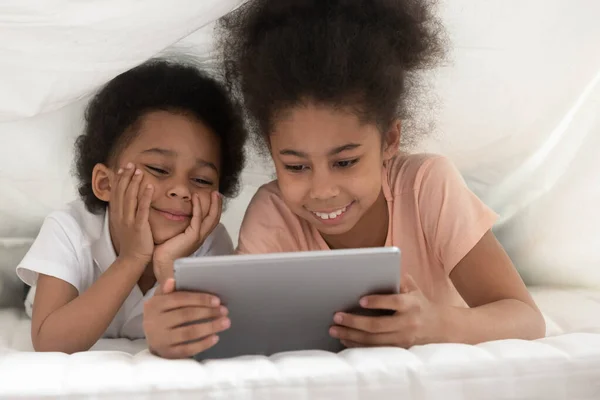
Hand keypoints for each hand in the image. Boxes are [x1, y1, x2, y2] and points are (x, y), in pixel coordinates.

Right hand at [109, 163, 153, 265]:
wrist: (132, 259)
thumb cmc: (131, 241)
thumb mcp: (123, 223)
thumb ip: (124, 210)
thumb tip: (125, 198)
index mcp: (117, 214)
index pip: (116, 192)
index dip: (119, 179)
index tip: (123, 167)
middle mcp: (121, 215)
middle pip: (122, 192)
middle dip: (126, 177)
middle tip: (131, 164)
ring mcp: (129, 221)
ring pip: (130, 198)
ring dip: (135, 183)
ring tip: (140, 171)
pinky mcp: (139, 226)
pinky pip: (142, 209)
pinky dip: (146, 197)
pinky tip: (150, 186)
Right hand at [143, 278, 230, 358]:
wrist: (150, 339)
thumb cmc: (161, 315)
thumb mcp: (161, 300)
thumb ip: (168, 290)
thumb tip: (172, 281)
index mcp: (154, 305)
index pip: (179, 299)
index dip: (200, 299)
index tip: (217, 301)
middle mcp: (154, 322)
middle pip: (186, 315)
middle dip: (208, 312)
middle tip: (224, 311)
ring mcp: (160, 339)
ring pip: (188, 332)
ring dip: (210, 327)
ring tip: (225, 323)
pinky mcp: (167, 353)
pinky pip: (187, 349)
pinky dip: (203, 344)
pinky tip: (215, 338)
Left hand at [153, 191, 221, 281]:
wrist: (163, 265)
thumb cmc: (165, 254)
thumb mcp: (174, 237)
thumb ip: (177, 228)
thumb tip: (172, 216)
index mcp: (197, 238)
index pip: (210, 222)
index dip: (214, 210)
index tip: (213, 199)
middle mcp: (201, 237)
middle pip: (215, 219)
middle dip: (218, 205)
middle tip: (218, 194)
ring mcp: (198, 236)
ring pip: (211, 218)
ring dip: (214, 204)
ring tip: (214, 194)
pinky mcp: (193, 236)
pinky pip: (198, 218)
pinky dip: (198, 206)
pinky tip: (196, 197)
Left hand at [329, 275, 443, 347]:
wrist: (439, 327)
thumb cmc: (418, 303)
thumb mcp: (413, 288)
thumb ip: (398, 280)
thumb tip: (378, 270)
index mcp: (412, 304)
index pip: (394, 302)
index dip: (378, 302)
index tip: (361, 300)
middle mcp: (408, 322)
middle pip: (378, 325)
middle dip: (355, 321)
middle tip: (337, 316)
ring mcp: (403, 339)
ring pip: (374, 340)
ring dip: (352, 335)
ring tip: (335, 329)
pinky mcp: (398, 349)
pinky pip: (375, 349)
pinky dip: (358, 345)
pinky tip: (345, 339)